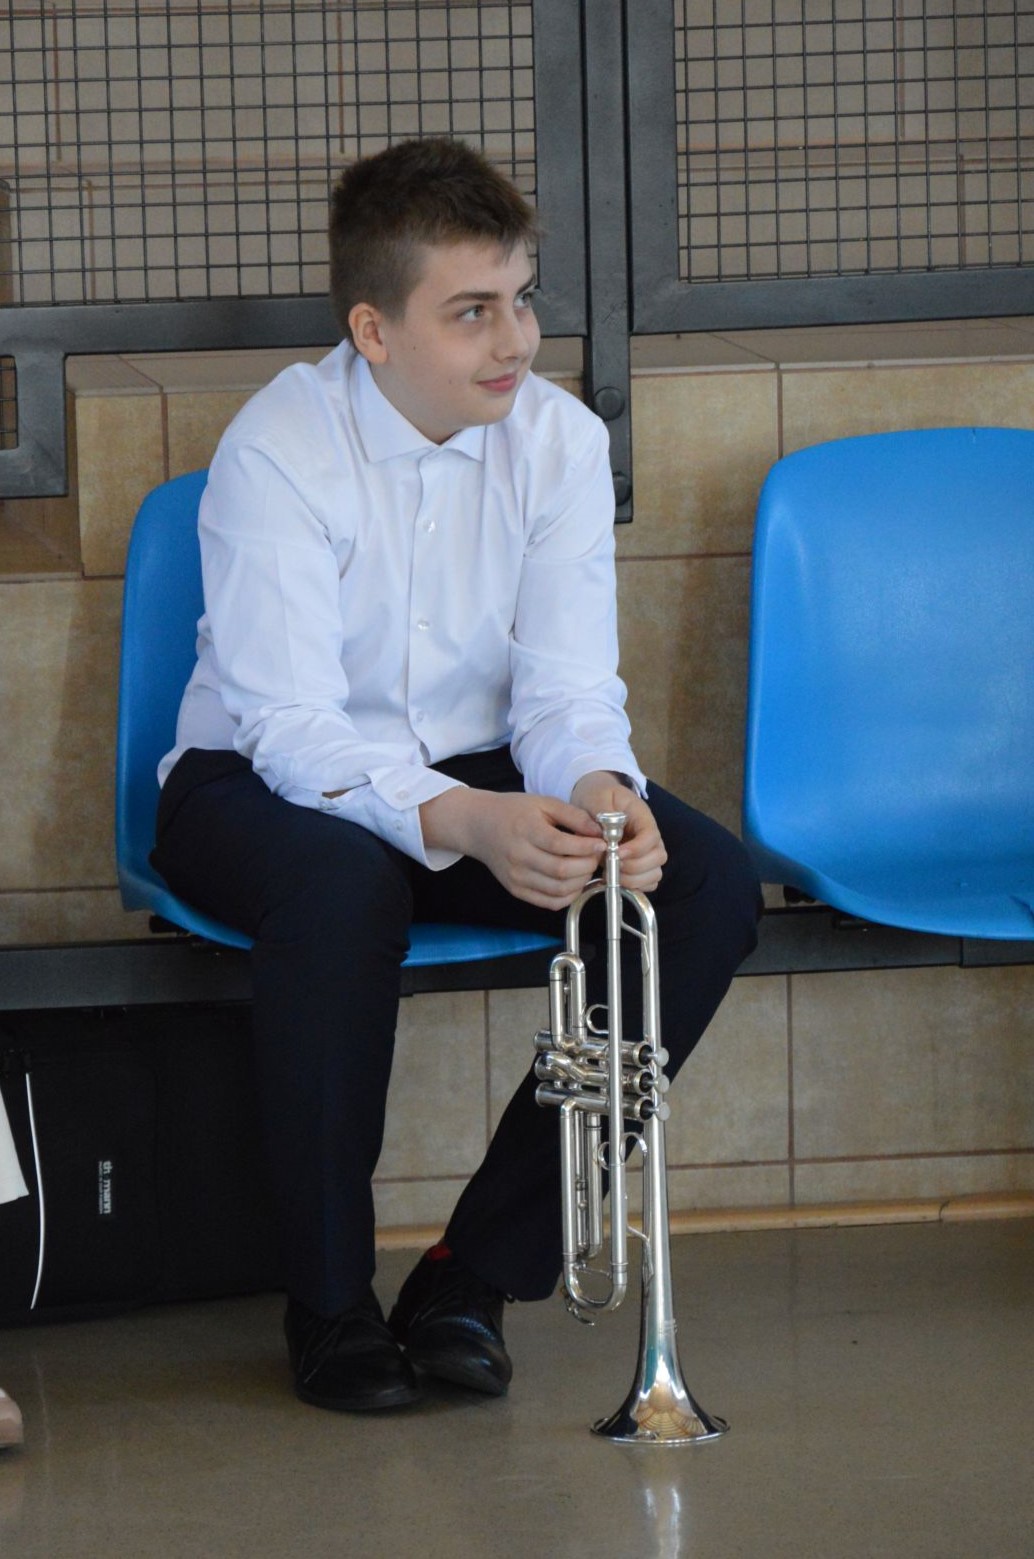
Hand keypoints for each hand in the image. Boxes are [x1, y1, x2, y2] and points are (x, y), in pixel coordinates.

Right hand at [420, 788, 605, 909]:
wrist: (479, 826)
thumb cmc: (513, 811)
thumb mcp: (543, 803)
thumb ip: (573, 815)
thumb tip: (599, 831)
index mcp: (526, 831)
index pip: (561, 845)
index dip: (587, 847)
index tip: (602, 843)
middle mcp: (519, 857)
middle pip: (561, 871)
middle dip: (588, 865)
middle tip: (597, 855)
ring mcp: (516, 877)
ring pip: (558, 890)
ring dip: (581, 882)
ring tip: (587, 867)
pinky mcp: (516, 890)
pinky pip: (549, 902)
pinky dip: (568, 896)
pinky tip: (575, 882)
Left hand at [569, 771, 665, 892]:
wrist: (596, 800)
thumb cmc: (598, 796)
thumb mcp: (597, 797)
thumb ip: (602, 813)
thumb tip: (606, 835)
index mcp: (642, 817)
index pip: (651, 836)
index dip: (637, 849)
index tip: (615, 853)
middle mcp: (650, 836)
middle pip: (658, 857)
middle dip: (634, 867)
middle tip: (610, 865)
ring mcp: (647, 852)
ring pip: (655, 873)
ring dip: (633, 879)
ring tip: (610, 873)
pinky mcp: (640, 865)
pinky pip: (647, 883)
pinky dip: (634, 886)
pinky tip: (615, 880)